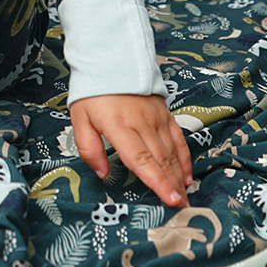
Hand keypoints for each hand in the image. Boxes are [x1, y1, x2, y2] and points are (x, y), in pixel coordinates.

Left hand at [69, 93, 191, 207]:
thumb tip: (103, 174)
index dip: (156, 181)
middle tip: (181, 208)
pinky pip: (178, 138)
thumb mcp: (79, 118)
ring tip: (184, 197)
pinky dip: (184, 158)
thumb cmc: (92, 91)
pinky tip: (187, 175)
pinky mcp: (164, 112)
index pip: (141, 159)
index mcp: (119, 126)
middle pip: (160, 160)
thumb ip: (89, 148)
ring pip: (171, 152)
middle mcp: (142, 123)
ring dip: (179, 176)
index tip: (169, 199)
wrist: (110, 57)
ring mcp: (156, 117)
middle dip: (172, 186)